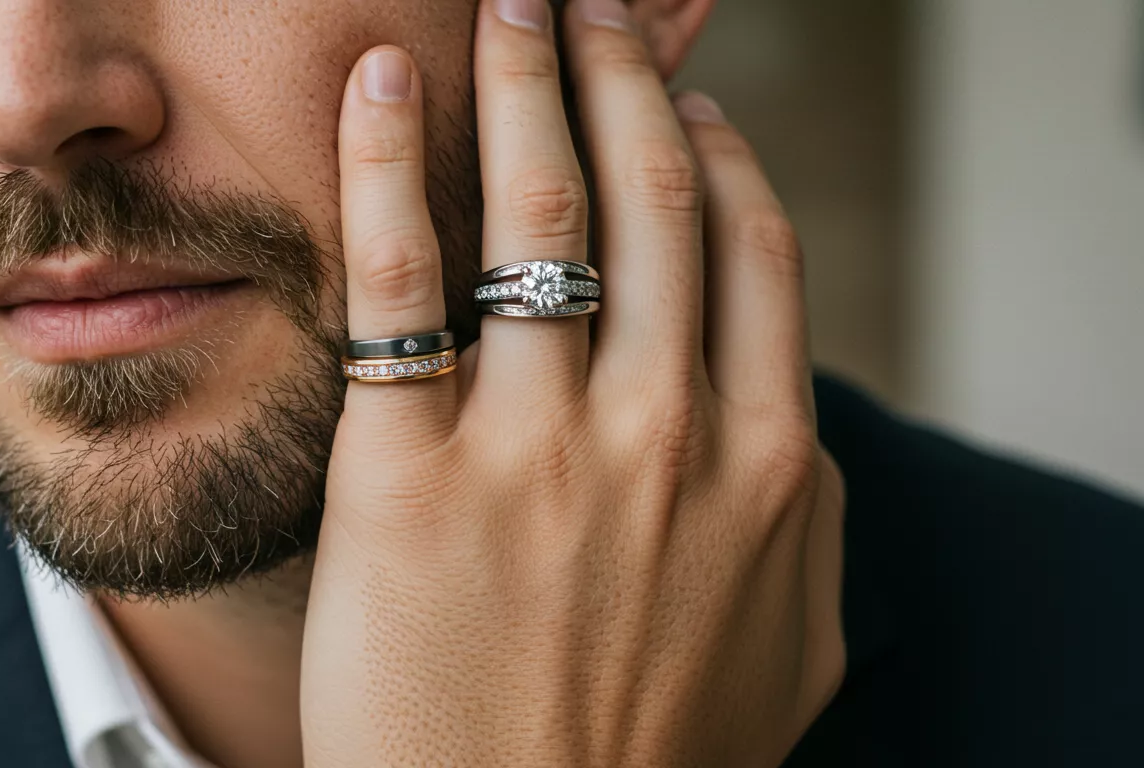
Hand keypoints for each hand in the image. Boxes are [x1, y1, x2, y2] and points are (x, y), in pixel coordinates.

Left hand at [301, 0, 845, 763]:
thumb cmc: (650, 764)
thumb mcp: (785, 651)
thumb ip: (805, 530)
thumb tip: (798, 432)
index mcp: (767, 467)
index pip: (752, 255)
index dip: (718, 156)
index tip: (683, 102)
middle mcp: (665, 436)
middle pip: (655, 199)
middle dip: (624, 71)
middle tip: (591, 4)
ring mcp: (537, 453)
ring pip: (540, 214)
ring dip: (527, 80)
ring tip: (507, 4)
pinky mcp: (405, 481)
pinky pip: (400, 283)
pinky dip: (391, 165)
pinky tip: (385, 83)